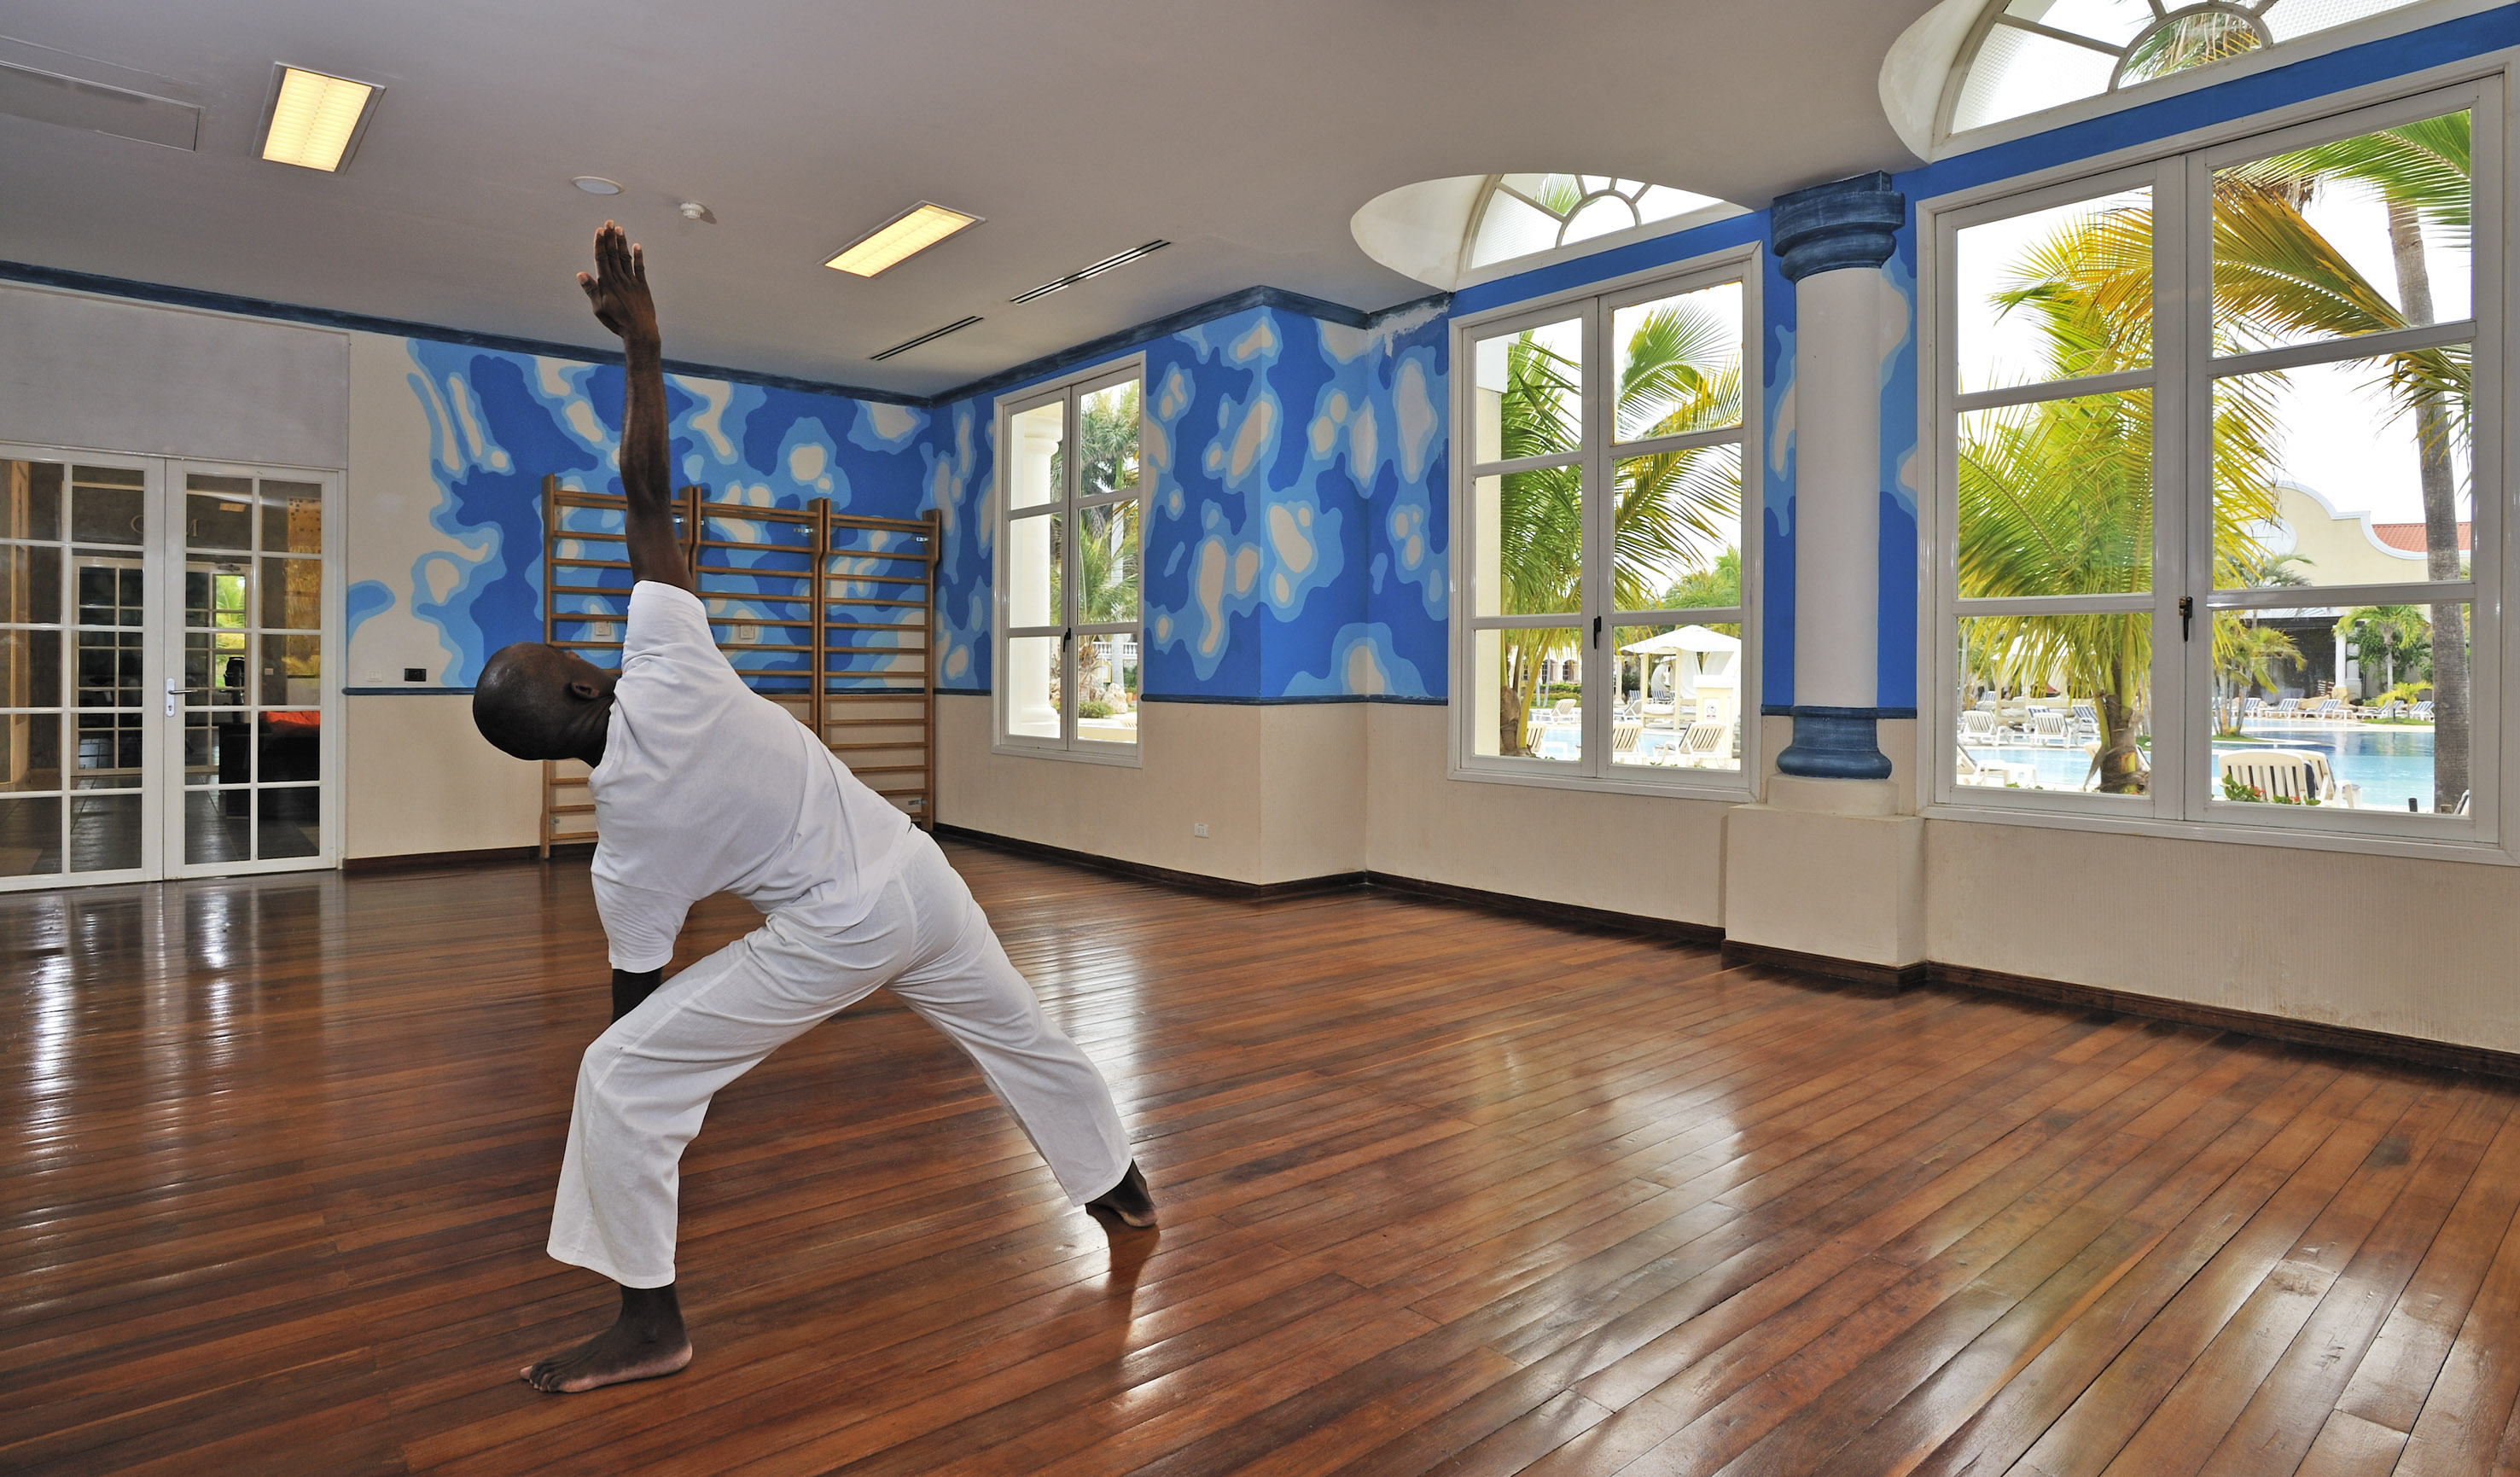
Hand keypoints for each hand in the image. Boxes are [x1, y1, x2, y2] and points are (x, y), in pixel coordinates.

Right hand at [578, 222, 658, 347]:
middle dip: (610, 237)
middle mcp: (619, 279)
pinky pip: (640, 268)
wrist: (639, 331)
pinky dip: (638, 256)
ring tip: (619, 229)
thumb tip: (580, 274)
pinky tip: (637, 246)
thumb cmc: (616, 322)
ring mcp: (632, 281)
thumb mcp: (599, 308)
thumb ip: (591, 290)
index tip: (599, 230)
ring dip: (622, 243)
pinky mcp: (642, 286)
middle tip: (609, 222)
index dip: (600, 243)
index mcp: (607, 283)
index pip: (602, 258)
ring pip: (625, 258)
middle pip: (613, 254)